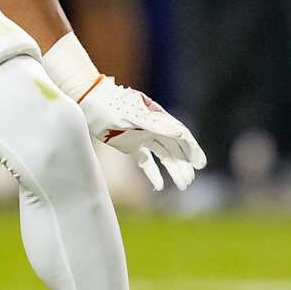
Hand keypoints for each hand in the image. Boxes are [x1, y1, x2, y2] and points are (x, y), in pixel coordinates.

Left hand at [41, 32, 206, 190]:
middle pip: (173, 148)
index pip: (180, 135)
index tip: (201, 164)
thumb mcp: (136, 116)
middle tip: (190, 180)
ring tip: (183, 185)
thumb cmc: (113, 105)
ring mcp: (141, 136)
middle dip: (183, 164)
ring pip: (162, 156)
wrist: (90, 102)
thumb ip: (158, 125)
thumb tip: (181, 134)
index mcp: (158, 117)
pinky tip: (159, 186)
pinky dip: (152, 173)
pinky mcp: (129, 145)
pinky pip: (145, 161)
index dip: (192, 149)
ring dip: (173, 170)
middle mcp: (153, 127)